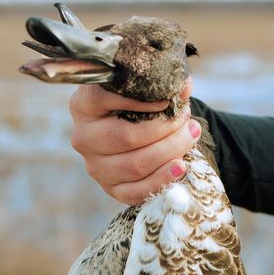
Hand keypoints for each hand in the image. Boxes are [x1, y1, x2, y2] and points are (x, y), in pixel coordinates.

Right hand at [68, 77, 200, 204]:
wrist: (141, 136)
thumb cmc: (141, 106)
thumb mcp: (147, 89)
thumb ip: (163, 83)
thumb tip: (182, 88)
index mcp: (84, 105)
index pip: (102, 98)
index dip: (137, 100)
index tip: (165, 100)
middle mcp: (84, 137)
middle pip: (125, 137)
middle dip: (164, 129)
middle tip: (186, 120)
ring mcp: (96, 166)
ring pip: (135, 165)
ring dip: (169, 151)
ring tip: (190, 136)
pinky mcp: (111, 189)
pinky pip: (136, 191)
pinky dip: (162, 179)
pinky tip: (180, 166)